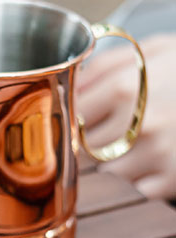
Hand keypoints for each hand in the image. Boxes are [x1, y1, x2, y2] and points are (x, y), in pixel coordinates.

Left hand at [77, 33, 175, 199]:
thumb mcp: (154, 51)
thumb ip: (105, 65)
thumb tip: (71, 85)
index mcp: (124, 90)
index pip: (73, 115)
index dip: (79, 113)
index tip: (90, 111)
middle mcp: (137, 125)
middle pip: (87, 146)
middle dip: (100, 136)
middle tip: (124, 123)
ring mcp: (157, 155)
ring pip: (111, 169)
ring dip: (122, 158)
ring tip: (149, 136)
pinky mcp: (172, 179)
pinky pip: (140, 186)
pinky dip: (146, 175)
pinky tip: (165, 154)